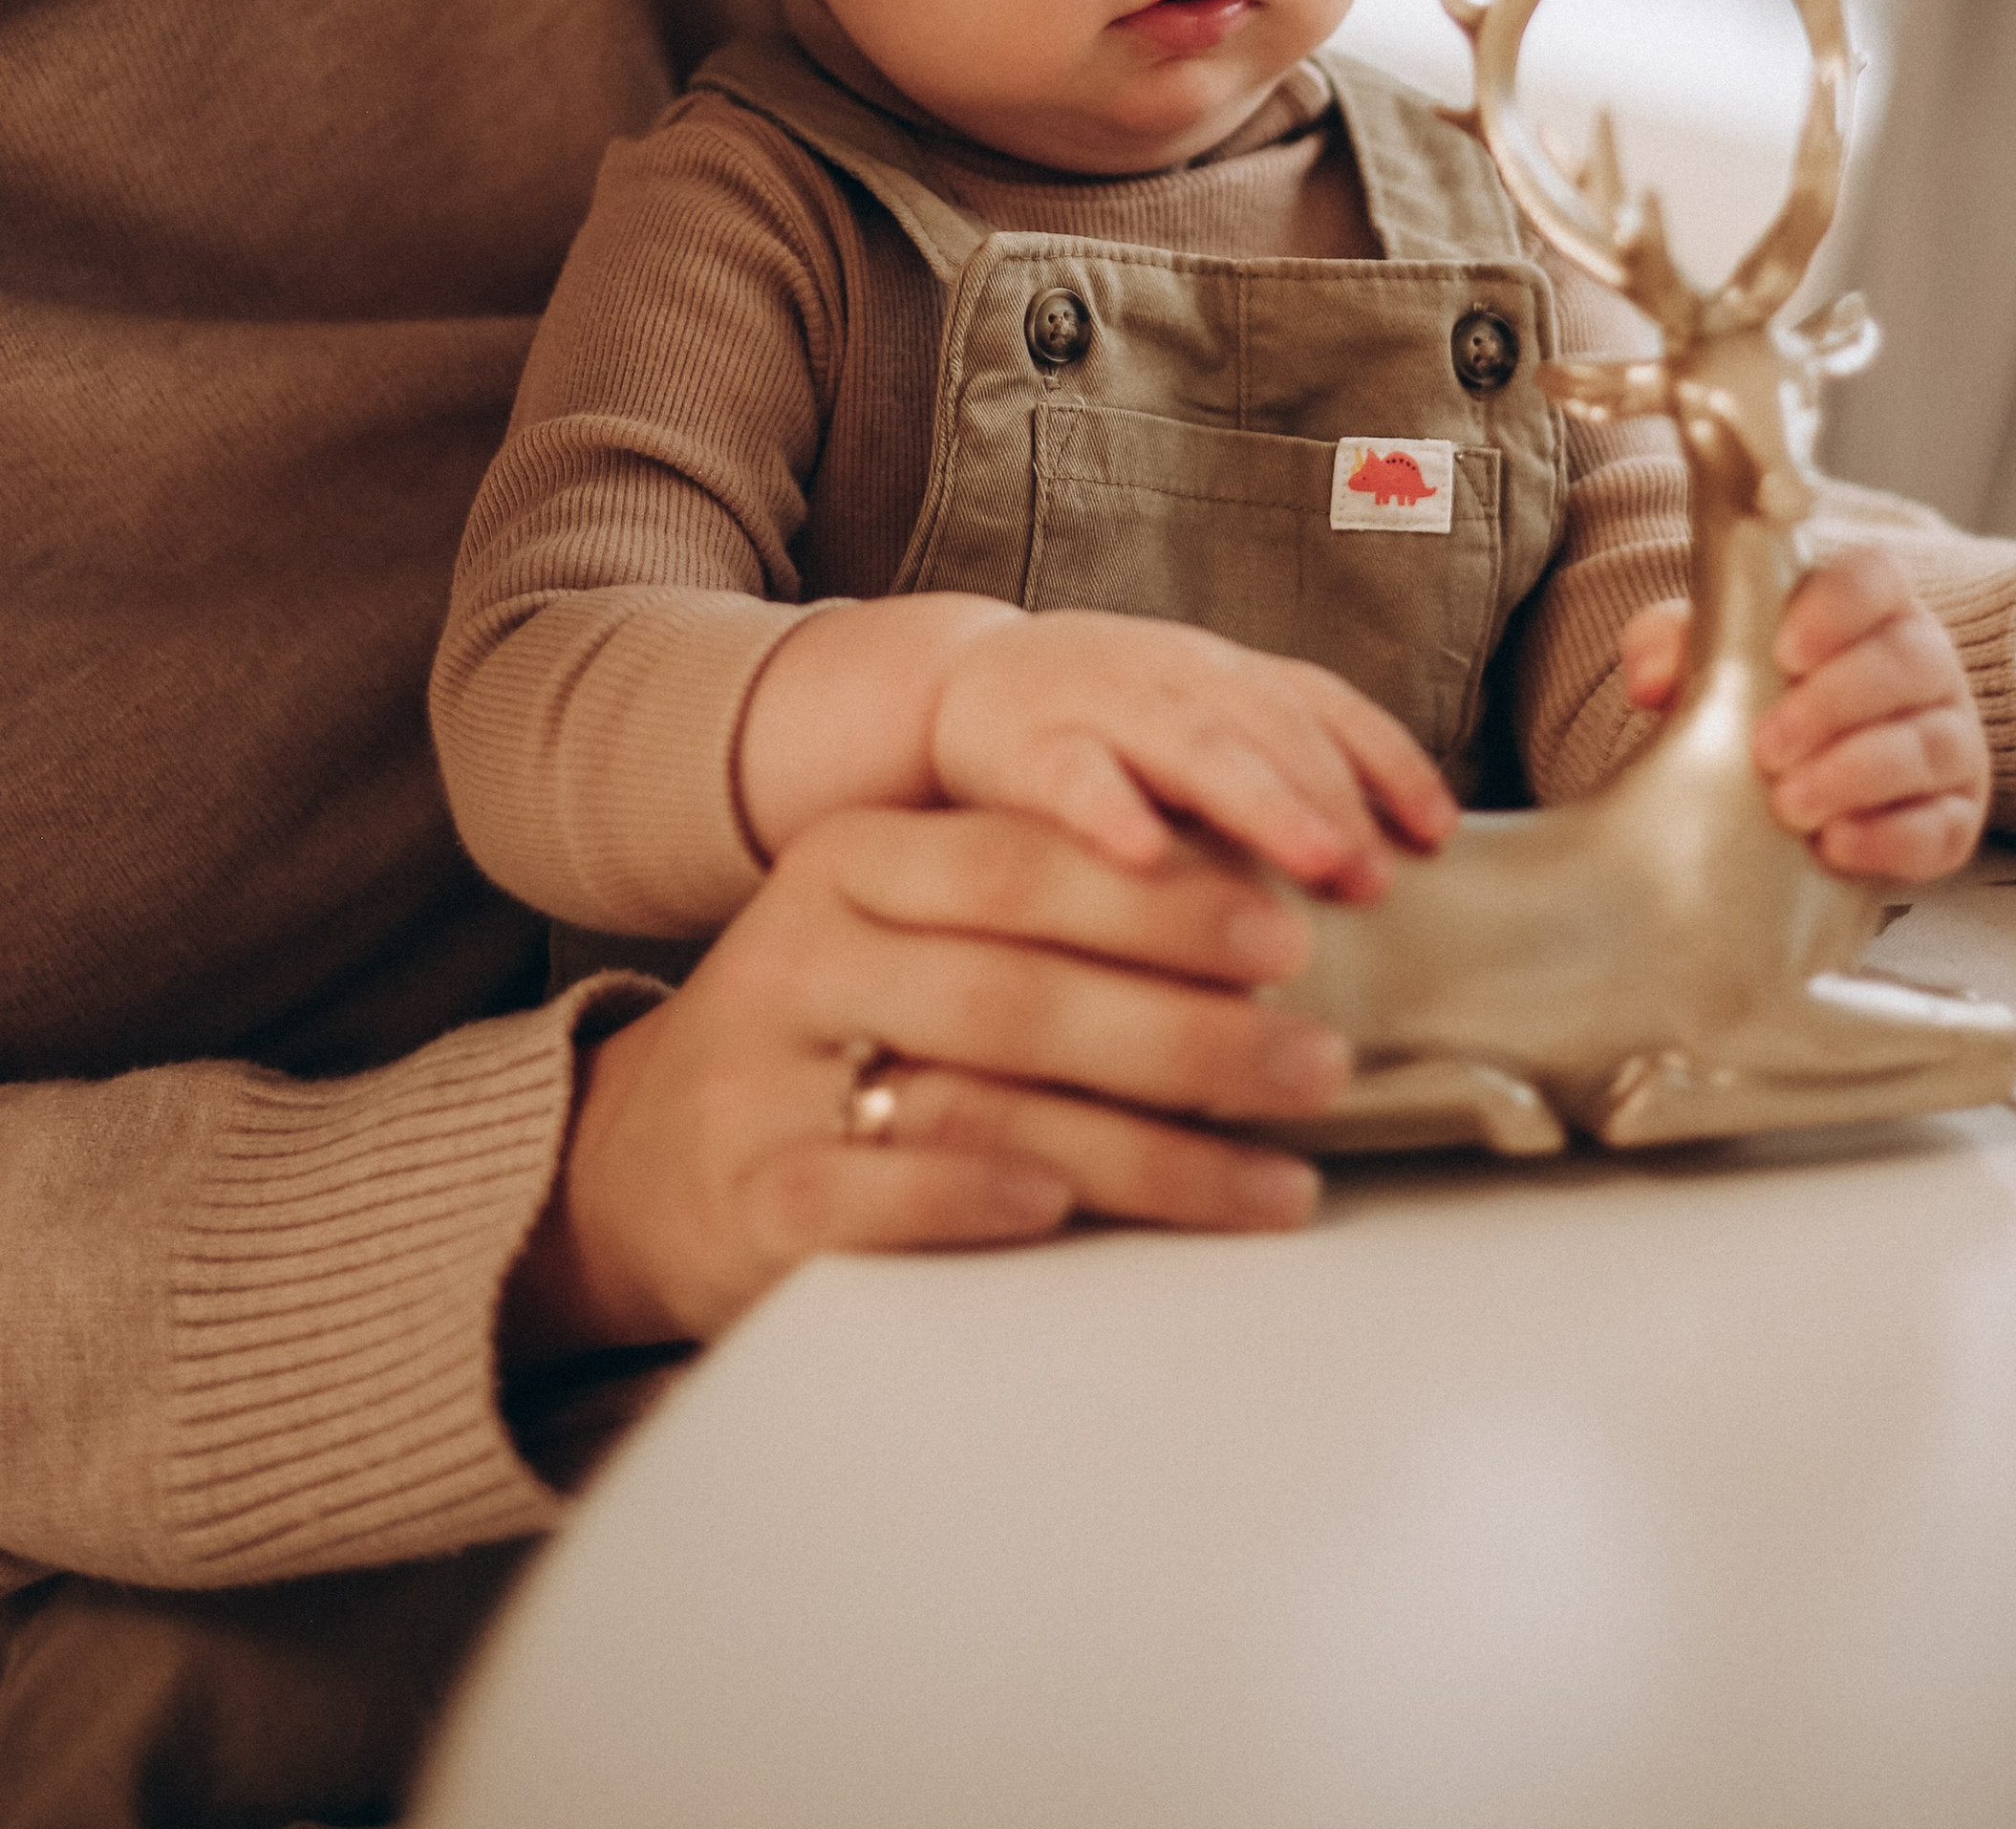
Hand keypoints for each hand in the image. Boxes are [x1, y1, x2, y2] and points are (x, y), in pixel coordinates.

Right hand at [505, 804, 1347, 1359]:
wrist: (636, 1159)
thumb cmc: (827, 1030)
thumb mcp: (899, 928)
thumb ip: (1028, 906)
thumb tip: (1254, 902)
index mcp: (849, 860)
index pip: (1025, 866)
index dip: (1164, 902)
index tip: (1291, 935)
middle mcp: (803, 952)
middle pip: (1022, 990)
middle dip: (1191, 1034)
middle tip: (1320, 1063)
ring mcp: (766, 1078)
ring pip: (982, 1102)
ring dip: (1150, 1150)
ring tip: (1279, 1177)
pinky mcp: (753, 1199)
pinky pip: (879, 1198)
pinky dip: (979, 1203)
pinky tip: (1075, 1214)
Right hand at [930, 611, 1456, 898]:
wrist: (951, 688)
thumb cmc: (1103, 738)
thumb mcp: (1198, 746)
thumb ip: (1277, 791)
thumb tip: (1392, 875)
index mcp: (1225, 676)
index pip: (1321, 704)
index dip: (1386, 759)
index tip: (1439, 833)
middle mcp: (1175, 675)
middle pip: (1271, 725)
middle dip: (1333, 795)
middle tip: (1381, 876)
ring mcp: (1099, 701)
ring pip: (1191, 743)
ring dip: (1261, 800)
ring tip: (1318, 861)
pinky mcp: (1017, 742)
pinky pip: (1067, 774)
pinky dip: (1108, 810)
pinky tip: (1145, 857)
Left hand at [1618, 548, 1988, 883]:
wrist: (1794, 792)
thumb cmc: (1759, 701)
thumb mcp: (1710, 660)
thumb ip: (1673, 646)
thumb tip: (1651, 679)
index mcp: (1872, 607)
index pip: (1874, 579)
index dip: (1837, 607)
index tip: (1786, 649)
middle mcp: (1926, 664)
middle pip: (1907, 661)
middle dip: (1835, 703)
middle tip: (1768, 746)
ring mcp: (1950, 741)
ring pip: (1928, 744)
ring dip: (1857, 774)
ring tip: (1790, 804)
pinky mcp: (1955, 817)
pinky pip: (1941, 828)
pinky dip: (1889, 839)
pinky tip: (1835, 846)